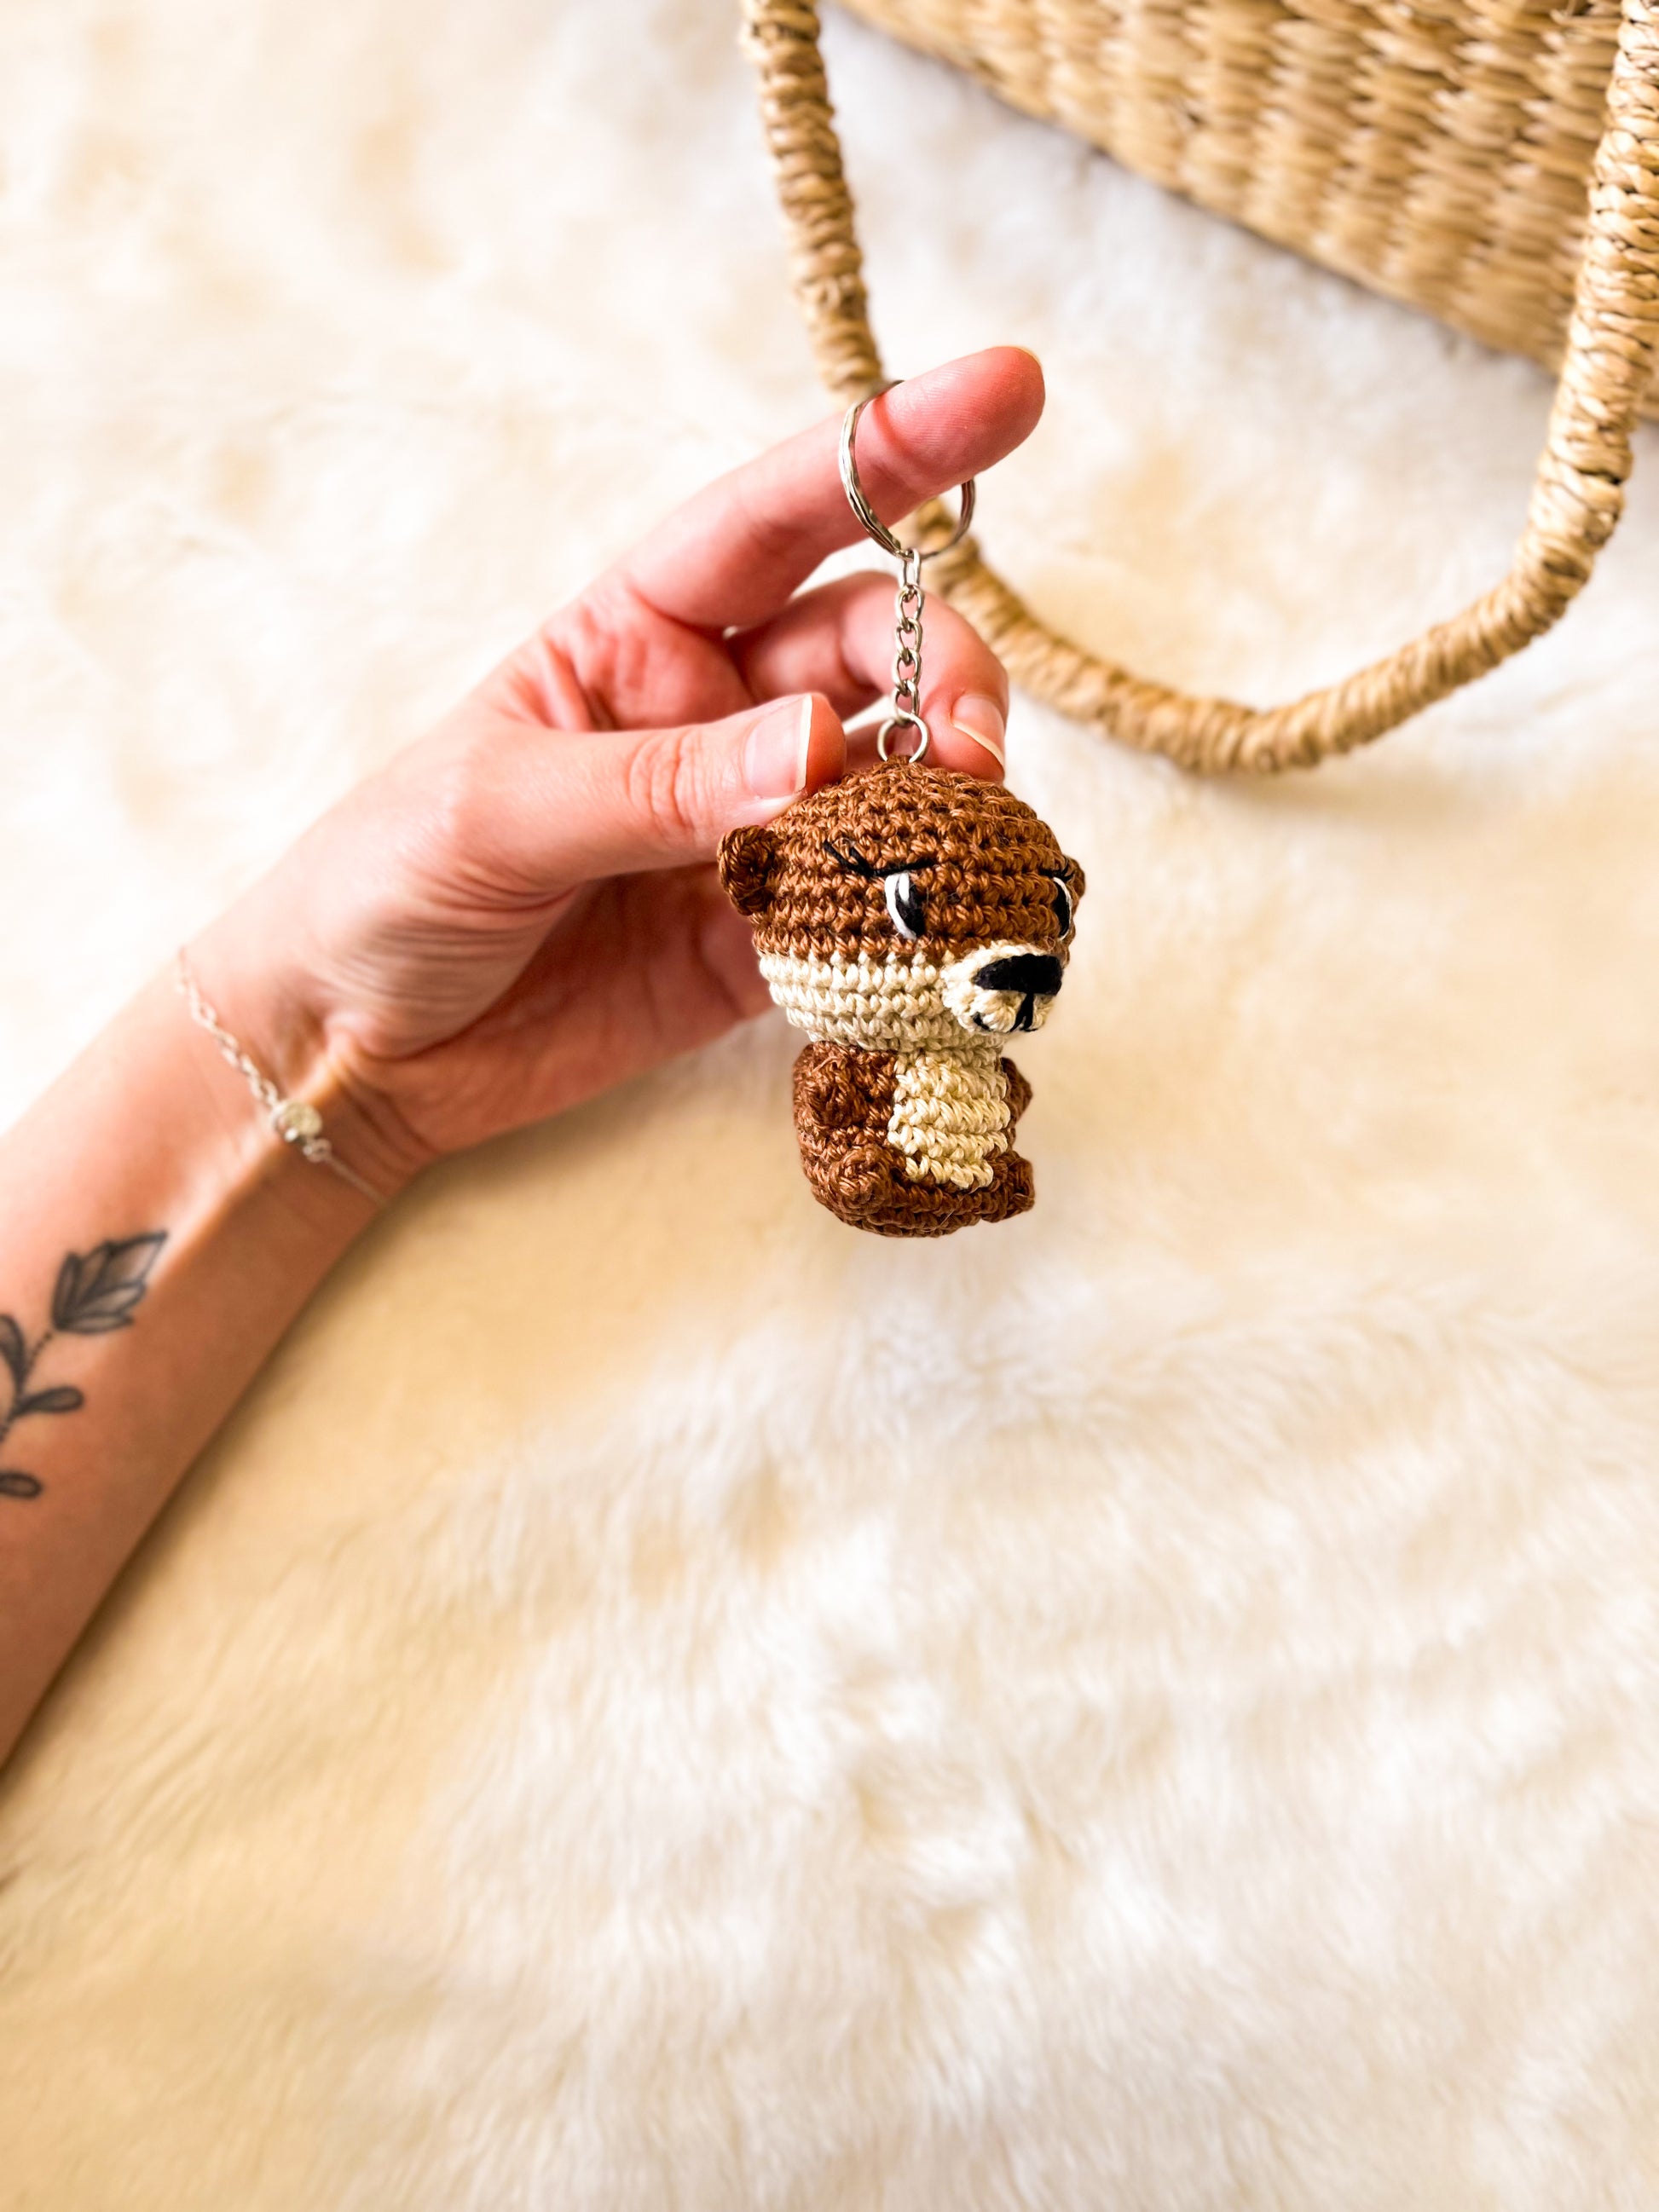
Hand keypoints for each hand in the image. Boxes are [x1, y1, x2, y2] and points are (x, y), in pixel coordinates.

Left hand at [192, 348, 1045, 1191]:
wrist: (354, 1051)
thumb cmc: (389, 884)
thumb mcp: (499, 807)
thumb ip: (660, 780)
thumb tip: (822, 746)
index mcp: (638, 632)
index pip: (781, 518)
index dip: (891, 448)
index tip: (1010, 388)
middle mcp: (715, 716)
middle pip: (875, 651)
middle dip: (942, 675)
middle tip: (963, 752)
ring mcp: (752, 829)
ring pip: (900, 779)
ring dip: (949, 801)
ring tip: (959, 847)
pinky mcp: (770, 944)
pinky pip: (876, 914)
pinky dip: (924, 920)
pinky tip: (938, 936)